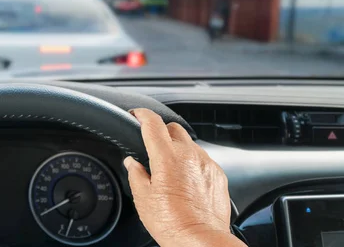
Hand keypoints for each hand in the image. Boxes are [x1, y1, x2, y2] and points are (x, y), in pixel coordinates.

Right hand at [124, 108, 243, 246]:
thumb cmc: (173, 223)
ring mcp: (206, 163)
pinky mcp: (218, 174)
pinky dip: (192, 164)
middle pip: (173, 128)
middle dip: (161, 132)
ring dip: (178, 150)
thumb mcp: (142, 198)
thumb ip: (136, 174)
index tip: (136, 114)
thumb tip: (131, 163)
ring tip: (170, 170)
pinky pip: (202, 160)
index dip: (142, 114)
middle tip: (152, 147)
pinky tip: (186, 181)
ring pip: (190, 144)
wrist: (201, 240)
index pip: (152, 122)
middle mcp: (189, 154)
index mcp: (166, 156)